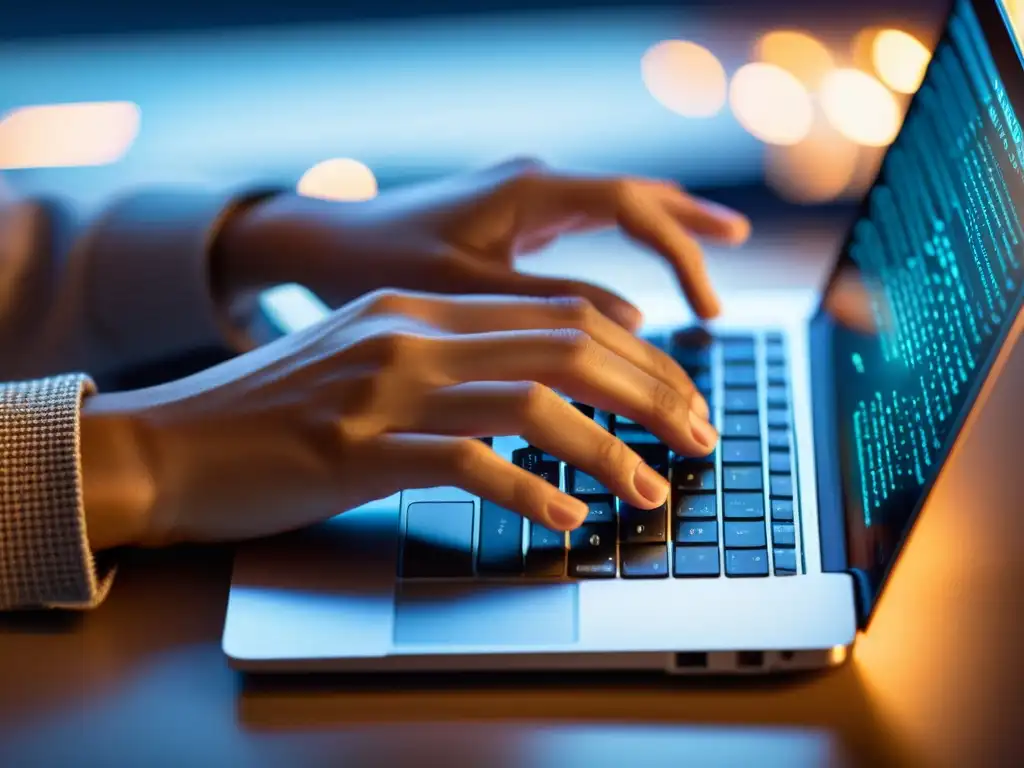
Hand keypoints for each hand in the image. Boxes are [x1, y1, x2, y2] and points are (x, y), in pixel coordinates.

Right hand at [79, 290, 716, 550]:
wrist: (168, 443)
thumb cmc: (272, 414)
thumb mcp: (367, 362)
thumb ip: (449, 362)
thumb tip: (539, 394)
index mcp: (421, 307)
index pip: (560, 314)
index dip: (638, 356)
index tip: (680, 397)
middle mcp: (412, 333)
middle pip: (567, 345)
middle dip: (652, 392)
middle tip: (700, 435)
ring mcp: (384, 388)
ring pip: (533, 402)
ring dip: (608, 450)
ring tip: (651, 489)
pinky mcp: (357, 449)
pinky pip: (468, 464)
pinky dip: (528, 490)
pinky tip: (564, 517)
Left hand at [214, 159, 749, 328]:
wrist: (322, 241)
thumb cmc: (378, 264)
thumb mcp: (463, 294)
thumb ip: (550, 305)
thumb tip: (633, 321)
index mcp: (527, 191)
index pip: (633, 209)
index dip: (681, 255)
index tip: (707, 310)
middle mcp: (534, 183)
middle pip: (638, 196)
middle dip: (690, 232)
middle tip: (736, 259)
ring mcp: (525, 197)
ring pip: (617, 204)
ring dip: (668, 225)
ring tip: (722, 237)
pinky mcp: (512, 219)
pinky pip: (590, 223)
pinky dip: (628, 241)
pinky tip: (642, 264)